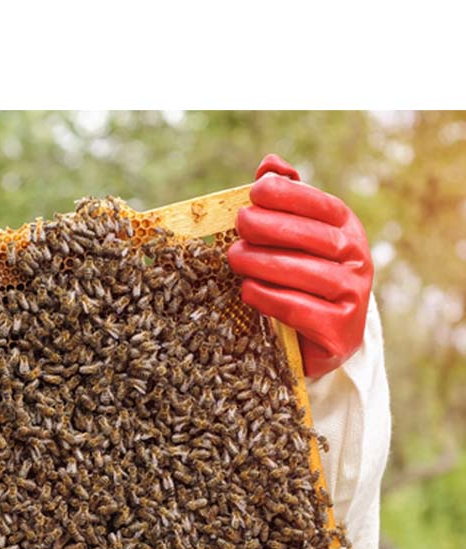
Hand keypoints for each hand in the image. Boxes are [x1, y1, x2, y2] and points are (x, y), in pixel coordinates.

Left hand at [228, 154, 373, 378]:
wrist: (325, 340)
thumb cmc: (303, 281)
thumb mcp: (298, 240)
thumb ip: (286, 202)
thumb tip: (270, 164)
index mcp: (349, 231)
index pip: (323, 207)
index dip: (290, 196)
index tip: (256, 191)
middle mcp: (357, 260)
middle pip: (314, 238)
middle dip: (272, 227)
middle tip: (239, 223)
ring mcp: (352, 296)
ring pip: (304, 273)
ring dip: (263, 262)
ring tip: (234, 258)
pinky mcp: (338, 329)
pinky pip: (297, 309)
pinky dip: (268, 298)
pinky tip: (247, 290)